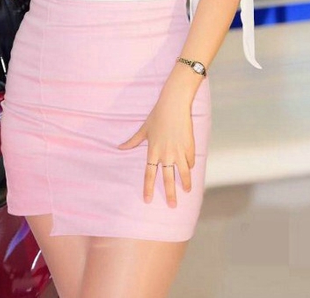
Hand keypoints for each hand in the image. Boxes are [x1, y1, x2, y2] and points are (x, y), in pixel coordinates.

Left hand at [118, 83, 194, 206]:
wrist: (174, 104)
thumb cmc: (158, 115)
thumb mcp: (144, 129)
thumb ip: (133, 141)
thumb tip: (119, 147)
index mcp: (153, 151)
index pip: (149, 173)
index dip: (148, 187)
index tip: (147, 200)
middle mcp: (166, 154)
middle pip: (168, 178)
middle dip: (170, 194)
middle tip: (172, 206)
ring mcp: (178, 151)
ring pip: (183, 172)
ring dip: (185, 183)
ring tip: (187, 191)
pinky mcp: (189, 146)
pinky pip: (190, 161)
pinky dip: (190, 165)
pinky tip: (190, 170)